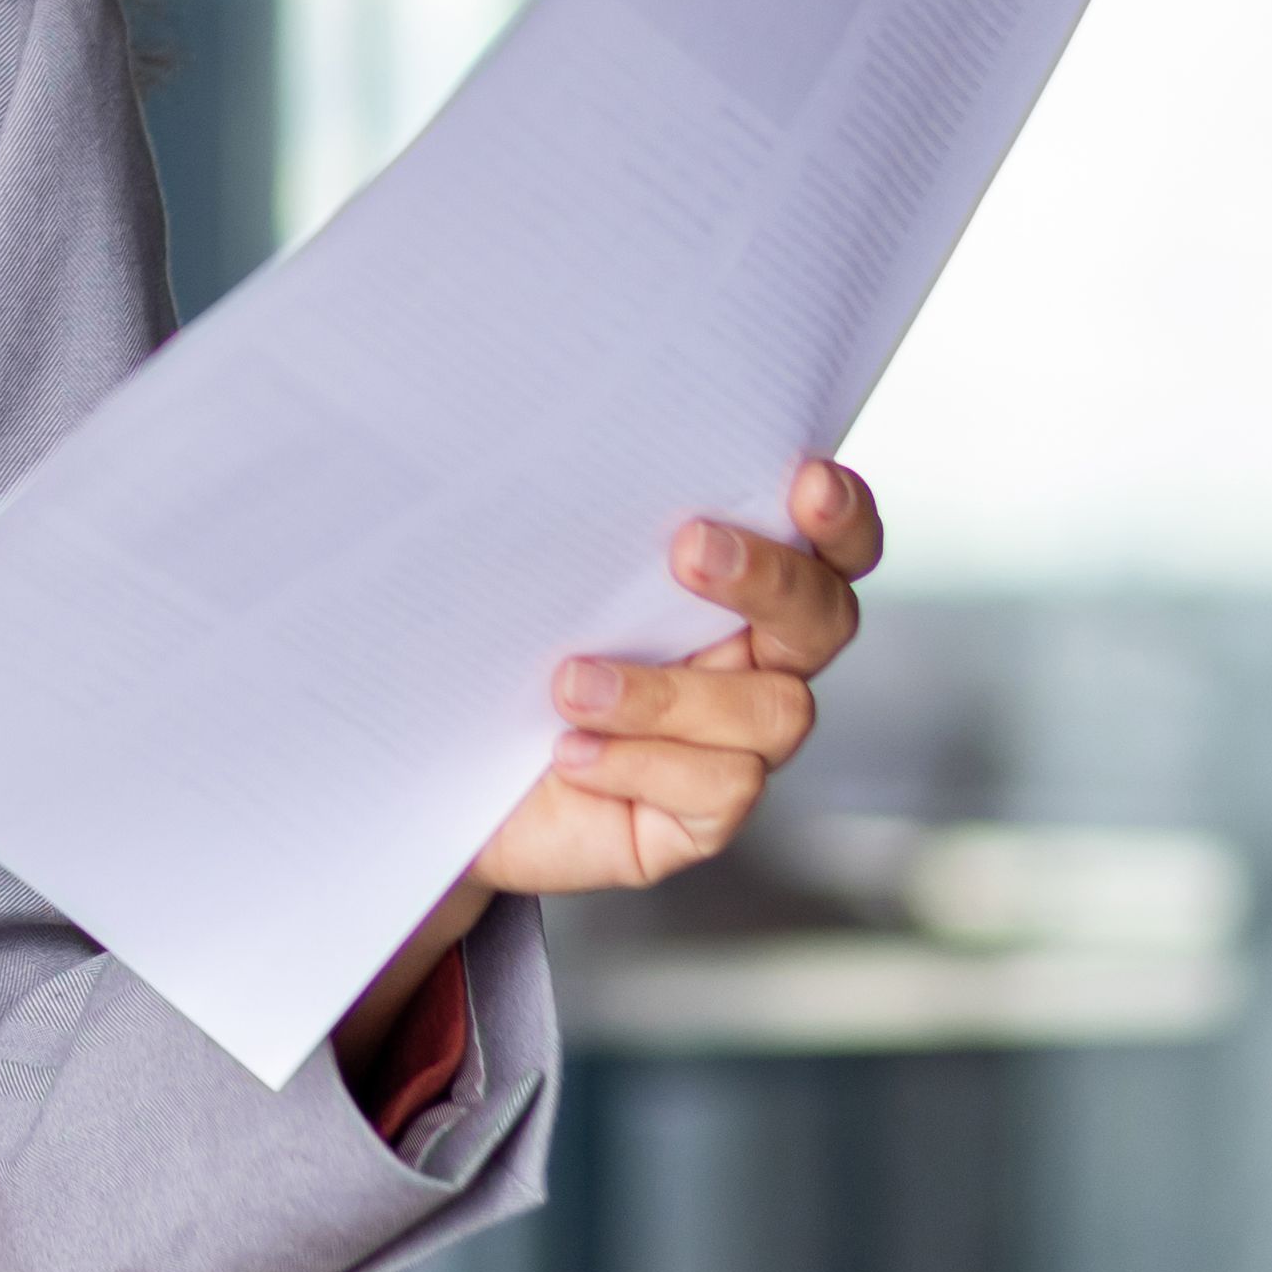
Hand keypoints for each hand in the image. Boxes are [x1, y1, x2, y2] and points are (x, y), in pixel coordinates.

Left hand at [475, 457, 878, 899]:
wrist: (432, 776)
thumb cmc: (490, 660)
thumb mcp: (527, 579)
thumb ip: (583, 527)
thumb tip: (576, 455)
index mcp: (729, 594)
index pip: (823, 547)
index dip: (839, 517)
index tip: (808, 479)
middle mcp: (749, 665)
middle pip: (823, 618)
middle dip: (770, 578)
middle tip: (691, 548)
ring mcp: (733, 745)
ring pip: (773, 710)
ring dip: (668, 692)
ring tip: (572, 685)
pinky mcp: (703, 817)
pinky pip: (722, 785)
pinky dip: (640, 761)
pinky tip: (571, 753)